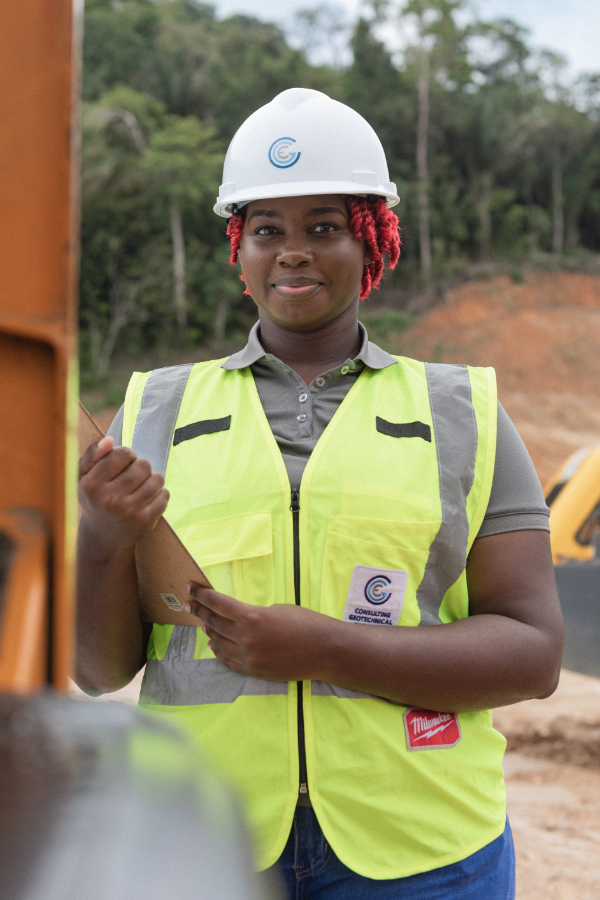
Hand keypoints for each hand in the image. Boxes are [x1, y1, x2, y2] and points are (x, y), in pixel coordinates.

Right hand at [78, 436, 168, 555]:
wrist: (102, 535)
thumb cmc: (94, 498)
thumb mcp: (83, 476)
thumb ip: (92, 454)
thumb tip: (108, 440)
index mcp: (92, 485)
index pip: (122, 453)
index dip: (127, 456)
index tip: (123, 465)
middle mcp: (109, 499)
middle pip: (143, 465)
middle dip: (141, 467)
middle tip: (133, 477)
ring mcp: (128, 511)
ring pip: (157, 479)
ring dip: (153, 480)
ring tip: (142, 487)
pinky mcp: (144, 521)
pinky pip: (164, 496)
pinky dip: (161, 494)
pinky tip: (150, 499)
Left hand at [184, 583, 334, 681]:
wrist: (325, 651)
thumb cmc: (306, 623)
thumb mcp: (277, 609)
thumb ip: (253, 614)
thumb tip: (238, 620)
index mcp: (251, 617)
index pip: (218, 604)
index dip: (202, 595)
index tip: (190, 588)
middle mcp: (245, 638)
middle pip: (214, 623)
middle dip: (200, 611)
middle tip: (189, 604)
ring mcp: (248, 658)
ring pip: (218, 644)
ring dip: (209, 632)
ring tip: (202, 623)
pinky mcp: (254, 672)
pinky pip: (229, 661)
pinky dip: (219, 651)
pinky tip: (214, 645)